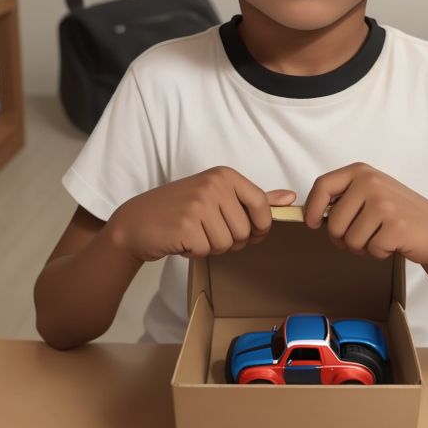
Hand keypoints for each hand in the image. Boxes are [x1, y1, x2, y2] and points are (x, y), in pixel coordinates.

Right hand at [112, 167, 295, 261]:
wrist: (136, 222)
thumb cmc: (180, 210)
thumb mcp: (218, 196)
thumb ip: (255, 198)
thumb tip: (290, 198)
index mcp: (226, 175)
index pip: (262, 205)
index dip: (260, 227)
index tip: (250, 232)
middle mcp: (214, 184)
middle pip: (245, 230)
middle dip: (230, 240)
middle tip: (207, 230)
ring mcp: (199, 203)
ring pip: (228, 243)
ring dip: (212, 247)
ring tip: (194, 233)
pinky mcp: (186, 225)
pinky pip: (208, 250)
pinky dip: (196, 252)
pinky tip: (182, 240)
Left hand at [302, 163, 427, 267]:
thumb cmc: (398, 214)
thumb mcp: (369, 194)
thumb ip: (343, 198)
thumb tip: (309, 214)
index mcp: (361, 172)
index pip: (323, 185)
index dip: (313, 208)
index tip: (314, 223)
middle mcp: (371, 183)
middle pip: (334, 223)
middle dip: (344, 239)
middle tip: (363, 235)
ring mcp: (384, 203)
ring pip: (350, 240)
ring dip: (363, 247)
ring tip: (380, 236)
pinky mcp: (396, 226)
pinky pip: (370, 250)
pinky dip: (378, 253)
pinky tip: (392, 243)